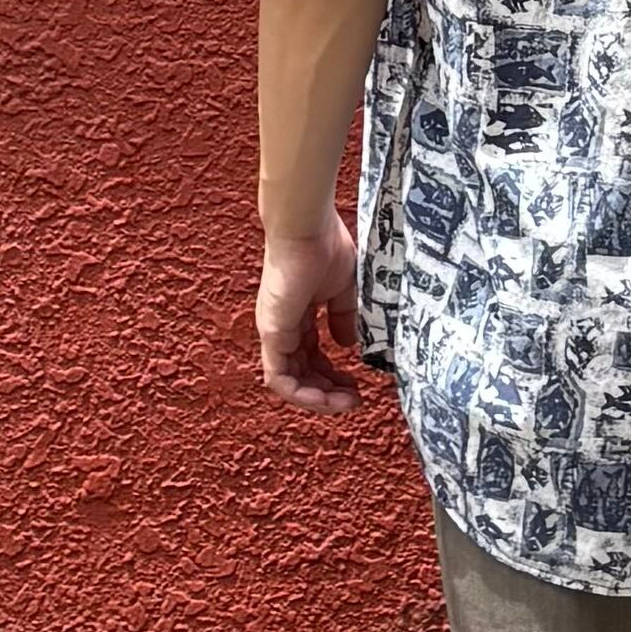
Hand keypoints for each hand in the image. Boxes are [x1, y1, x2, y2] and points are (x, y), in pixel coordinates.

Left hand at [255, 215, 361, 413]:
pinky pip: (279, 378)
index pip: (311, 357)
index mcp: (299, 316)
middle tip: (355, 401)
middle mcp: (283, 327)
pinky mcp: (272, 333)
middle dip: (328, 392)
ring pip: (289, 382)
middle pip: (301, 373)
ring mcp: (275, 331)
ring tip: (346, 404)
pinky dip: (301, 394)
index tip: (358, 385)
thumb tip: (348, 345)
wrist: (309, 228)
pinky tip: (327, 398)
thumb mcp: (344, 291)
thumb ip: (343, 319)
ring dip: (318, 399)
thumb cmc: (326, 248)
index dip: (333, 376)